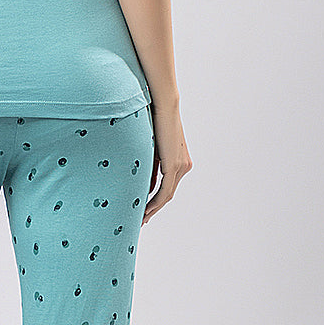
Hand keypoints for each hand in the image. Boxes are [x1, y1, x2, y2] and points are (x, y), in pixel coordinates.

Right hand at [142, 99, 192, 223]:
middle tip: (141, 219)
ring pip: (166, 195)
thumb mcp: (150, 146)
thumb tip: (139, 179)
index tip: (144, 209)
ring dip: (153, 208)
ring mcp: (181, 166)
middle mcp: (184, 165)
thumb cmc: (154, 119)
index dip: (155, 200)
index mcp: (180, 160)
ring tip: (141, 218)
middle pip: (167, 194)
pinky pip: (165, 191)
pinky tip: (145, 209)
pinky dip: (155, 202)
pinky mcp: (174, 166)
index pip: (167, 186)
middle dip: (154, 208)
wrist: (164, 104)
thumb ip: (148, 164)